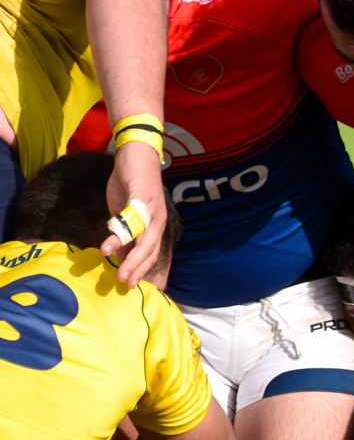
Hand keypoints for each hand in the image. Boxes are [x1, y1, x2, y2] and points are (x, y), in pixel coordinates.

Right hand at [101, 142, 166, 285]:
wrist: (136, 154)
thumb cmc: (131, 184)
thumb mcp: (125, 212)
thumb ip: (125, 231)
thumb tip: (120, 253)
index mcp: (156, 224)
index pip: (151, 252)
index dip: (143, 269)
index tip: (133, 285)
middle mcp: (158, 219)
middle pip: (150, 250)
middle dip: (138, 269)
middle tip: (126, 285)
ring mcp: (152, 208)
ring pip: (143, 239)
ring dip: (130, 258)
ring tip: (119, 272)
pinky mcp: (142, 196)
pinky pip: (130, 220)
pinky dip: (119, 235)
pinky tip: (108, 247)